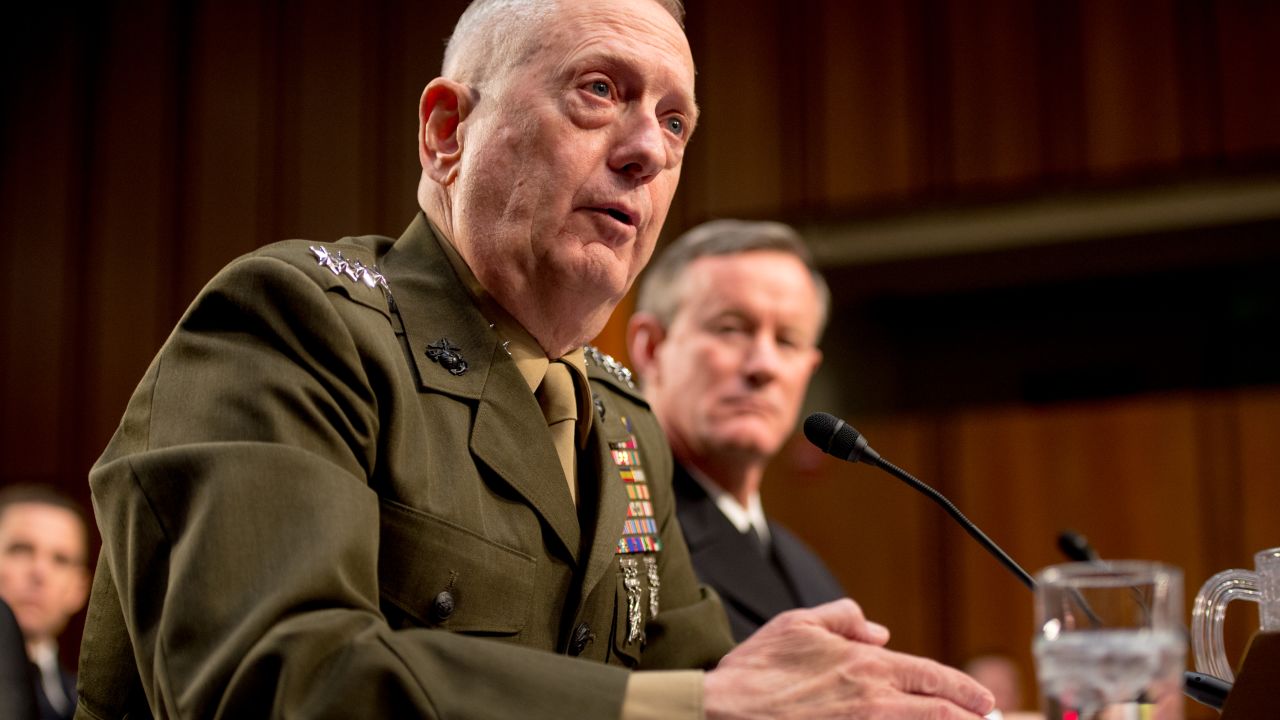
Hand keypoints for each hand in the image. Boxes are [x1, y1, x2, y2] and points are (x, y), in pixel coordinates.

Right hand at [703, 599, 994, 718]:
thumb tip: (877, 629)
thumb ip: (843, 616)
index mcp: (864, 665)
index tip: (984, 700)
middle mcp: (873, 701)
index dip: (965, 690)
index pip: (931, 676)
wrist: (724, 710)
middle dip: (970, 718)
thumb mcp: (798, 623)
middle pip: (940, 712)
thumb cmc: (756, 669)